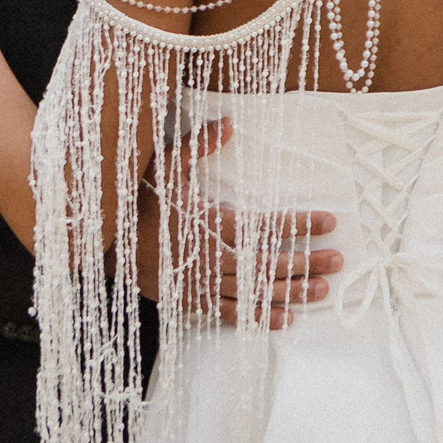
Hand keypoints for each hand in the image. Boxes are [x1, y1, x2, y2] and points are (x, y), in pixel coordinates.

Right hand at [137, 119, 340, 330]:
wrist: (103, 240)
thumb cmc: (138, 200)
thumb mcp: (164, 165)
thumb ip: (198, 144)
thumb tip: (229, 122)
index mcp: (210, 223)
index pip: (266, 225)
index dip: (301, 223)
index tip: (330, 221)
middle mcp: (211, 256)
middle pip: (268, 262)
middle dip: (306, 261)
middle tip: (338, 261)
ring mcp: (202, 283)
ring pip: (255, 291)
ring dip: (291, 291)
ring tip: (323, 290)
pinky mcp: (192, 301)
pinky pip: (231, 314)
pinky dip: (259, 318)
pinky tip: (286, 321)